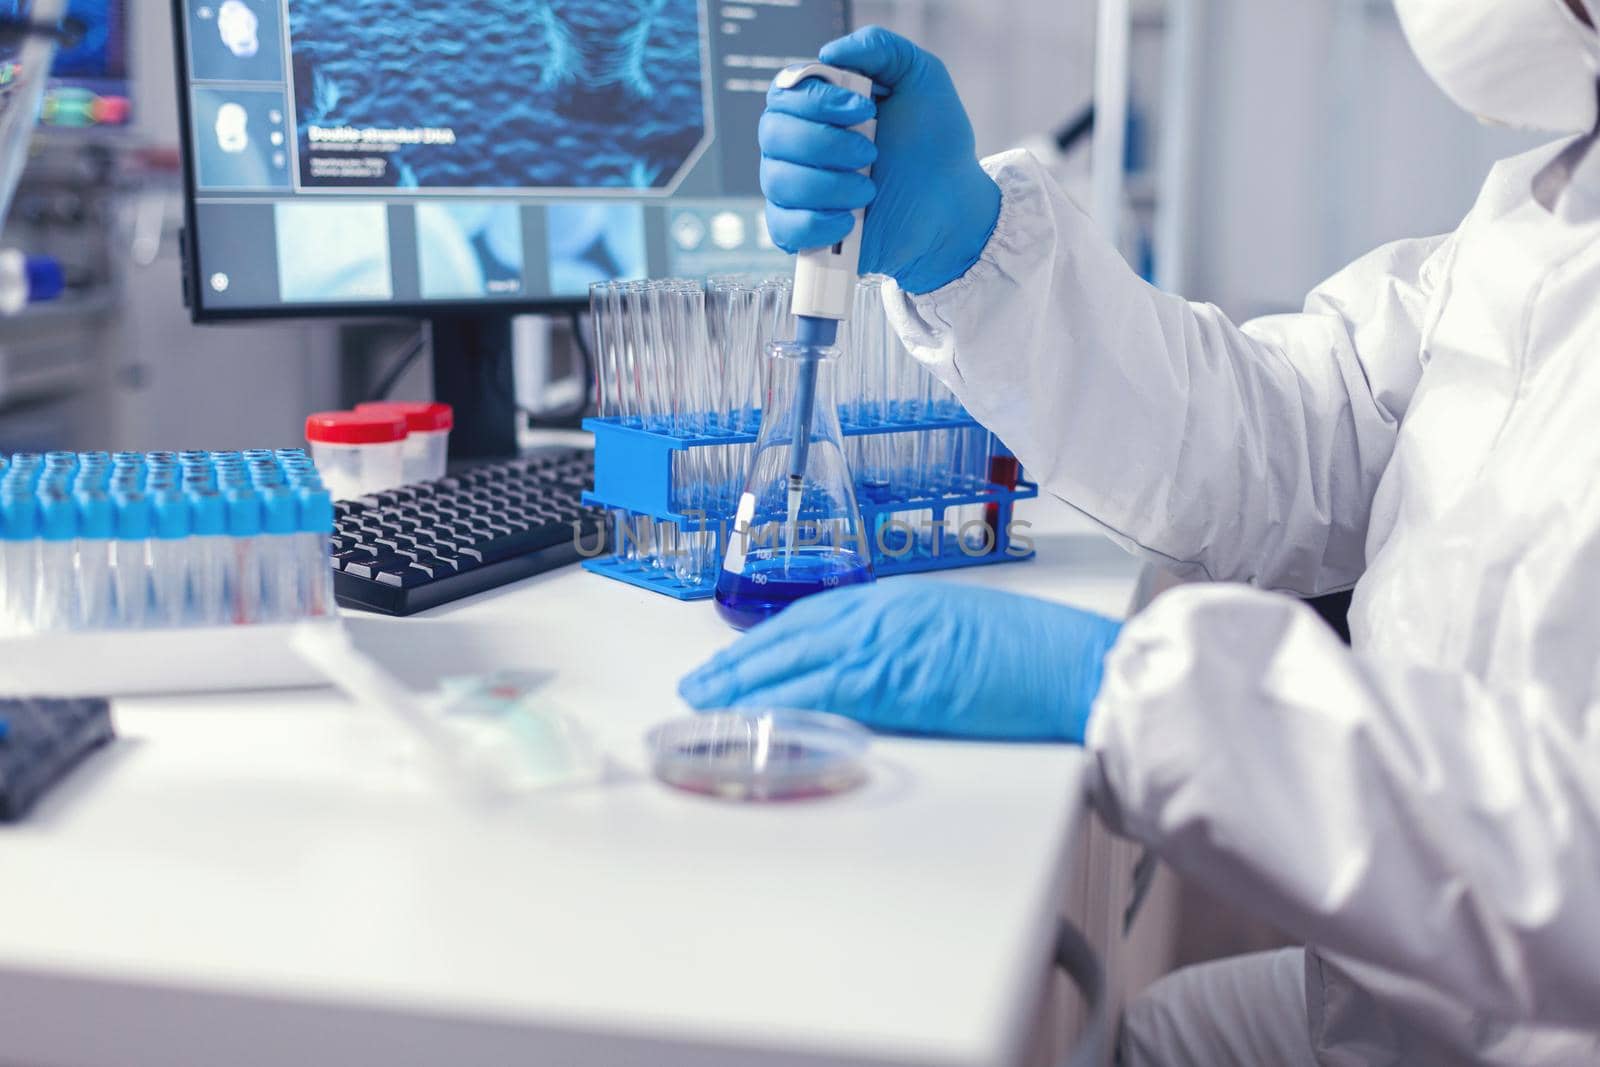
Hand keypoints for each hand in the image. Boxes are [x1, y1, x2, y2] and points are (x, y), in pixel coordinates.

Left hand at [678, 581, 1122, 741]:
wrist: (1074, 665)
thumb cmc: (1033, 654)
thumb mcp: (957, 630)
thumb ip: (906, 642)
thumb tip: (871, 670)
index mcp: (899, 597)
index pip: (813, 616)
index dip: (767, 640)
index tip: (735, 658)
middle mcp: (884, 612)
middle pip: (791, 636)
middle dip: (739, 662)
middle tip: (697, 686)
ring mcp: (888, 644)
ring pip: (794, 663)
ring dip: (744, 686)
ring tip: (705, 707)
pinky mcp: (895, 682)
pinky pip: (822, 694)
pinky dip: (780, 706)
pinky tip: (753, 721)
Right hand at [759, 26, 1002, 294]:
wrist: (952, 205)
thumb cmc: (934, 142)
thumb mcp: (920, 78)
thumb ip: (880, 48)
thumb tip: (828, 54)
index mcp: (816, 106)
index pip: (785, 93)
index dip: (818, 101)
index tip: (865, 109)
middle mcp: (796, 145)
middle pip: (773, 134)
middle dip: (825, 144)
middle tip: (872, 152)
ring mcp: (795, 190)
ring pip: (779, 181)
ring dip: (829, 185)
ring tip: (869, 190)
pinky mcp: (802, 232)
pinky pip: (783, 228)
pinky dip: (817, 223)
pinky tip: (850, 221)